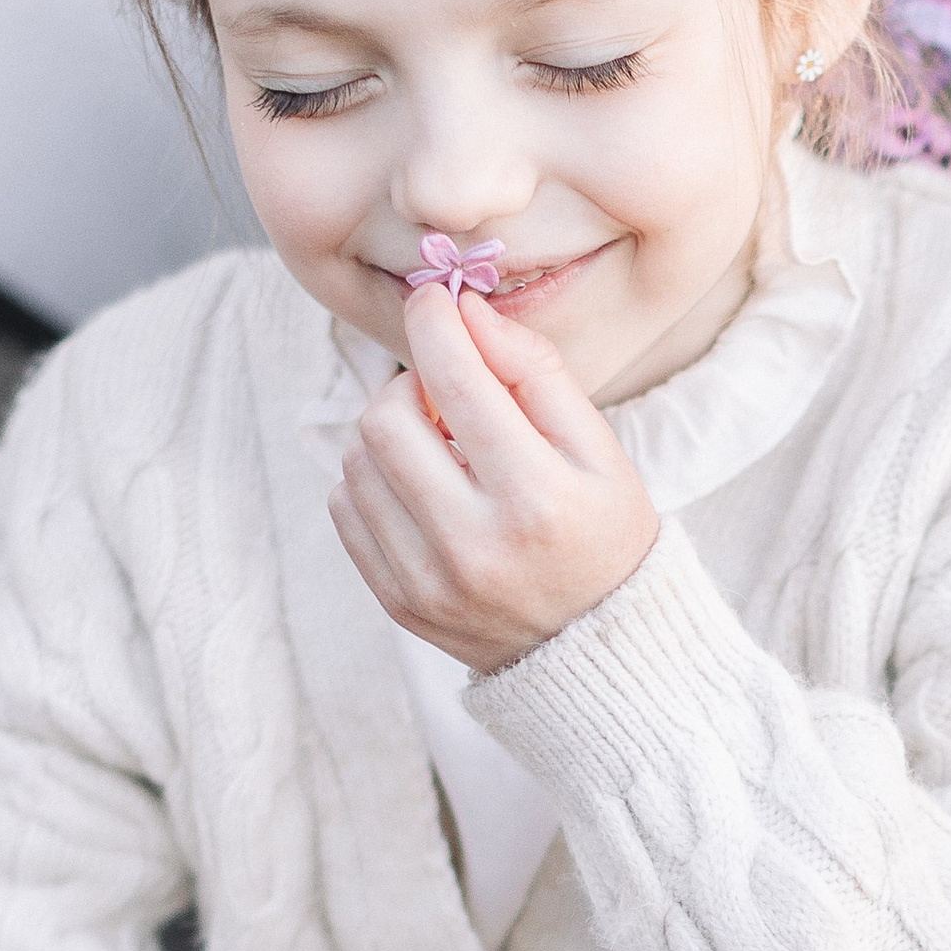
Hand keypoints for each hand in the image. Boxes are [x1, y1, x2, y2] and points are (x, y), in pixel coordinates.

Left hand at [329, 283, 659, 674]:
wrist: (595, 649)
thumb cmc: (604, 535)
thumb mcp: (599, 449)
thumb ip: (536, 371)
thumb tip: (466, 311)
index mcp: (536, 500)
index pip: (456, 383)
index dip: (435, 323)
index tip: (435, 301)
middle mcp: (474, 546)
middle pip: (385, 420)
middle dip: (408, 385)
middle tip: (444, 392)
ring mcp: (427, 582)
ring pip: (355, 462)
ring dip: (387, 432)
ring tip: (437, 444)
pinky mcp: (397, 602)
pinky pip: (346, 509)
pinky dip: (370, 480)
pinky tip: (418, 486)